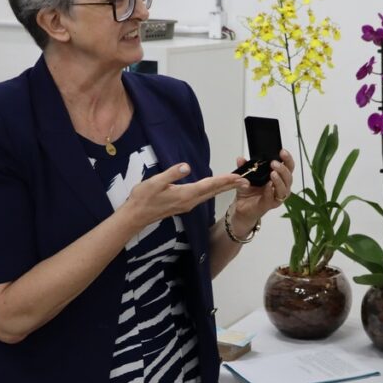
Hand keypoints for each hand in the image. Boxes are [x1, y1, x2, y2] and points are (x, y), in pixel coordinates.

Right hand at [124, 163, 247, 230]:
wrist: (135, 216)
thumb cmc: (143, 198)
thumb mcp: (155, 182)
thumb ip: (172, 174)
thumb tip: (186, 166)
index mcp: (185, 194)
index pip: (210, 186)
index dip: (225, 180)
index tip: (239, 177)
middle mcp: (190, 201)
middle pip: (214, 191)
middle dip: (231, 185)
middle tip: (247, 180)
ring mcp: (187, 204)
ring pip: (210, 194)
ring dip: (224, 188)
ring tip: (236, 182)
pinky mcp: (183, 205)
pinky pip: (203, 196)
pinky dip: (213, 190)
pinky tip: (216, 187)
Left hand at [229, 149, 294, 231]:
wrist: (241, 207)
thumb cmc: (248, 192)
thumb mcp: (245, 176)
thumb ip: (245, 167)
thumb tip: (240, 159)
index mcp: (278, 177)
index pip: (288, 167)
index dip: (287, 159)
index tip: (282, 152)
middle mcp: (280, 187)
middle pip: (289, 177)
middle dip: (283, 169)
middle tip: (274, 163)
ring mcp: (277, 196)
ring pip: (284, 188)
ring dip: (279, 180)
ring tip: (273, 173)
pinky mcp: (271, 205)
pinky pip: (274, 198)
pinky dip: (271, 192)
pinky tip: (268, 186)